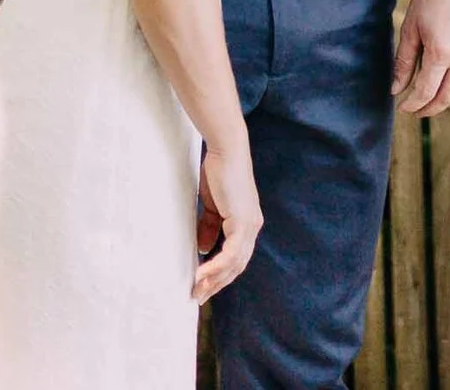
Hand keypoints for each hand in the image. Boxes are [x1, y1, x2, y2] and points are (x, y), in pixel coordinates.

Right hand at [194, 140, 261, 301]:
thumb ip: (209, 227)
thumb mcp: (212, 207)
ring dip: (215, 280)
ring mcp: (250, 225)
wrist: (226, 152)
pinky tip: (201, 274)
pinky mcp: (244, 221)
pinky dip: (216, 266)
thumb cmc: (218, 175)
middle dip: (217, 283)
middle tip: (197, 296)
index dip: (220, 274)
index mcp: (246, 224)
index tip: (202, 286)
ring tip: (196, 290)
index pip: (236, 258)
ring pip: (235, 263)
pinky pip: (231, 253)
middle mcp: (252, 227)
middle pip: (237, 265)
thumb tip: (205, 250)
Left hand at [391, 0, 449, 116]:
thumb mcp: (411, 29)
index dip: (412, 105)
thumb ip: (404, 63)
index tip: (402, 108)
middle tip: (417, 109)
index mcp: (441, 53)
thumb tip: (395, 90)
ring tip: (437, 100)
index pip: (425, 92)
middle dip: (429, 108)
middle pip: (447, 97)